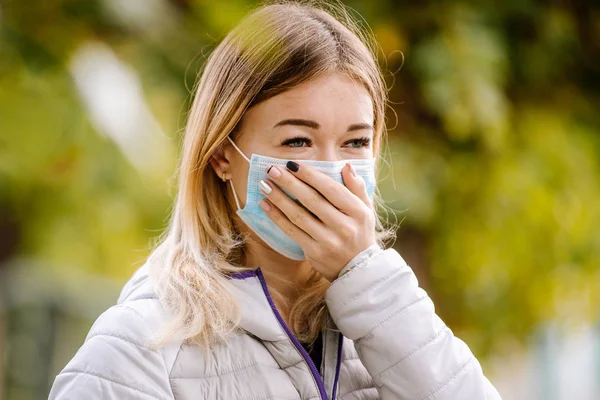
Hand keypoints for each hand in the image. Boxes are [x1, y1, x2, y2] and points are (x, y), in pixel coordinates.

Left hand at [257, 161, 376, 281]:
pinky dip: (277, 217)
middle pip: (311, 200)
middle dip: (289, 182)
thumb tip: (346, 166)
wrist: (358, 268)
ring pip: (298, 215)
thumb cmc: (359, 232)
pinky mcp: (314, 252)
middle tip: (272, 169)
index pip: (330, 189)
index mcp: (357, 211)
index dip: (310, 175)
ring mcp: (328, 241)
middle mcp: (343, 226)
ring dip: (279, 198)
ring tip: (265, 185)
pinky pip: (292, 231)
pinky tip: (266, 204)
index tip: (292, 164)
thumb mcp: (366, 209)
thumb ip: (357, 187)